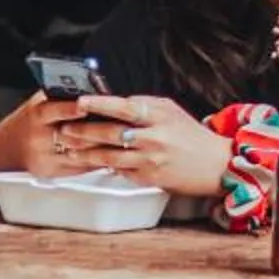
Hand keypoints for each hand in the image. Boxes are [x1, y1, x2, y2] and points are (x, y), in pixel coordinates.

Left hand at [53, 94, 231, 199]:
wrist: (216, 165)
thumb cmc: (190, 135)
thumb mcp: (170, 111)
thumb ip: (143, 105)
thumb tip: (113, 101)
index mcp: (159, 115)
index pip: (124, 107)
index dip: (100, 104)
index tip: (79, 101)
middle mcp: (154, 137)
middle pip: (110, 133)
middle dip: (82, 131)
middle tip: (63, 128)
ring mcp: (150, 159)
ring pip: (108, 155)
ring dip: (84, 152)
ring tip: (67, 148)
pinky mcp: (148, 178)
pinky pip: (119, 170)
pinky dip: (102, 165)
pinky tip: (88, 161)